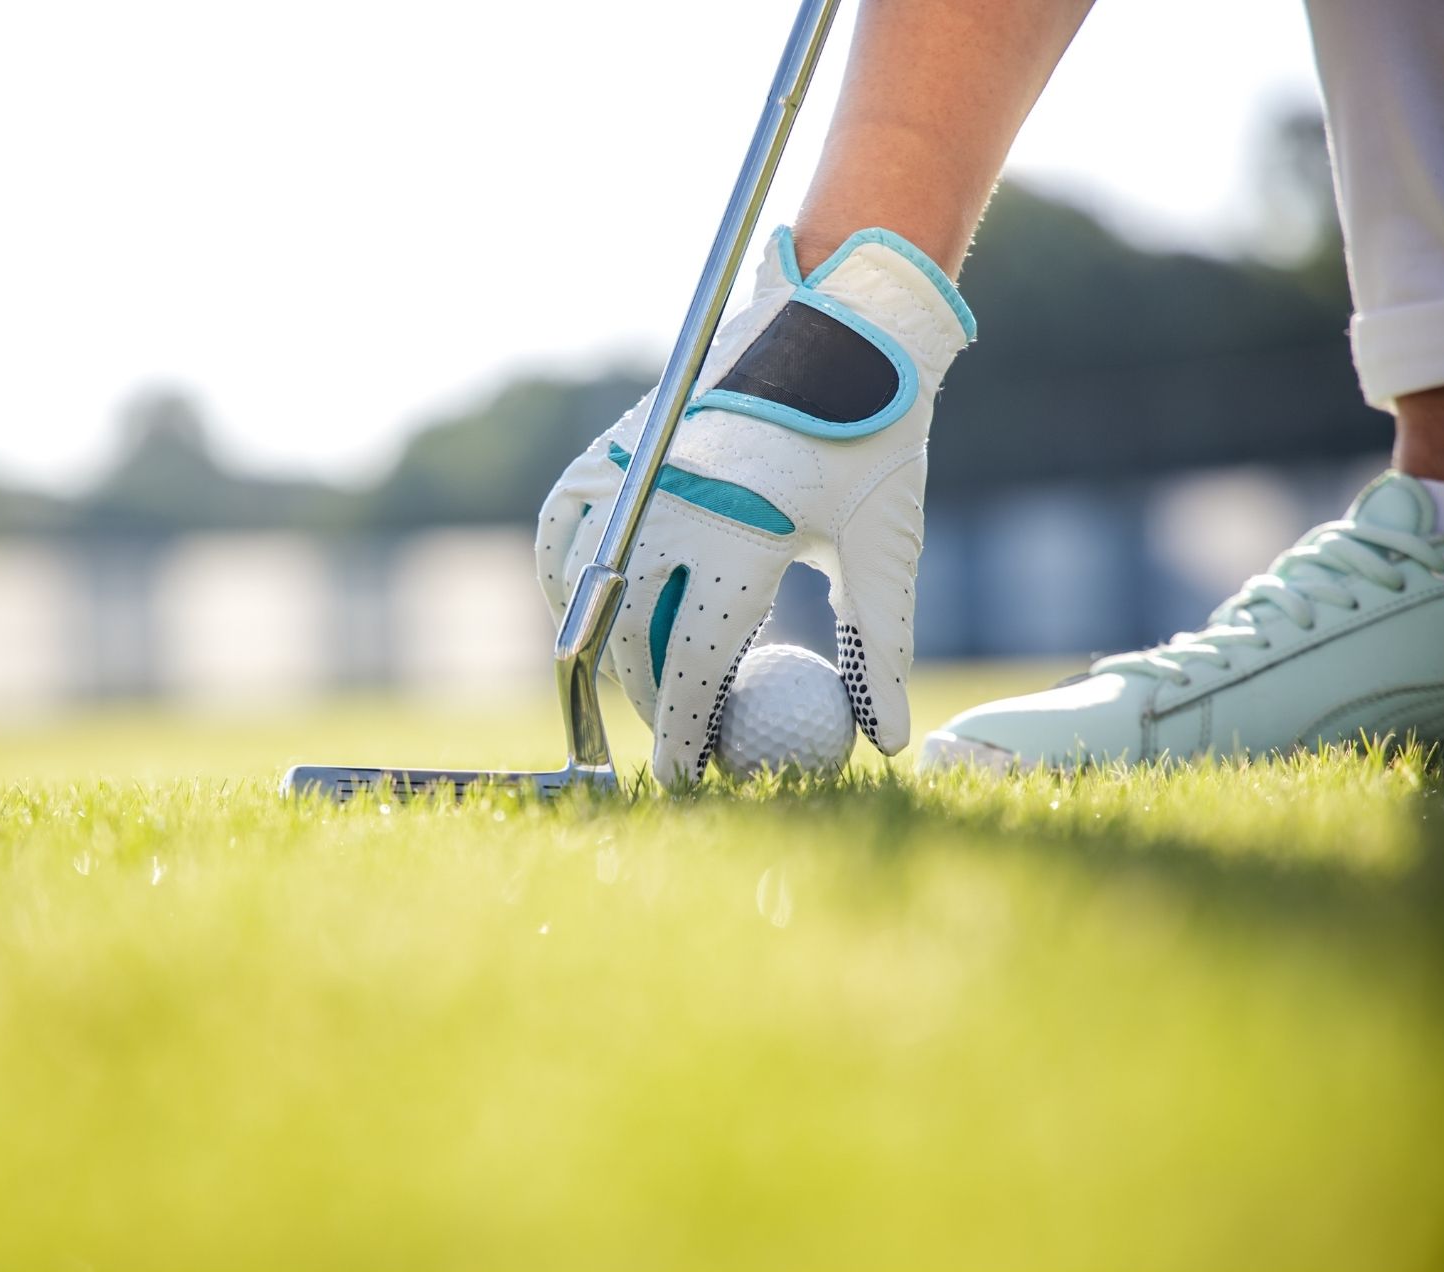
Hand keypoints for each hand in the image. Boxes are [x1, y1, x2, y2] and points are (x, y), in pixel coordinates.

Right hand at [536, 225, 973, 784]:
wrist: (839, 320)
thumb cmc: (876, 435)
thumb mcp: (887, 546)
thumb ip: (883, 647)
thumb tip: (884, 739)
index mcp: (742, 531)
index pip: (694, 663)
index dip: (685, 733)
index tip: (684, 779)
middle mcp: (671, 503)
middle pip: (632, 639)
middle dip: (651, 702)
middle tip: (680, 737)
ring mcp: (630, 471)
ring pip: (586, 593)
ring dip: (606, 647)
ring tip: (644, 682)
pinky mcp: (610, 445)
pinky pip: (557, 530)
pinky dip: (559, 576)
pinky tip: (580, 611)